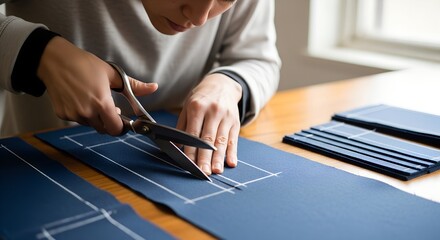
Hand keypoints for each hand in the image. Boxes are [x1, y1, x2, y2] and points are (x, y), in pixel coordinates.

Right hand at [37, 36, 157, 134]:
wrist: (54, 60)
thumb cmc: (84, 64)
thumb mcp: (113, 74)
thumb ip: (134, 86)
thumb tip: (154, 88)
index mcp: (102, 103)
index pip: (116, 129)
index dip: (121, 126)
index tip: (122, 119)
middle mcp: (87, 112)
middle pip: (104, 129)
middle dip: (109, 121)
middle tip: (108, 107)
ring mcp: (73, 114)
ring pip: (91, 124)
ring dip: (95, 117)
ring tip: (93, 98)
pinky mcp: (63, 114)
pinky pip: (77, 119)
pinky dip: (81, 113)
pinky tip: (80, 98)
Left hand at [176, 73, 241, 174]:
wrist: (222, 84)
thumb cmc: (201, 98)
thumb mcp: (188, 106)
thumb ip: (182, 126)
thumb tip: (176, 146)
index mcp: (197, 107)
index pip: (193, 134)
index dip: (191, 150)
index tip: (189, 164)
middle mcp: (213, 111)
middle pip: (208, 139)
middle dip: (206, 158)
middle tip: (204, 172)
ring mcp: (226, 117)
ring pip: (222, 141)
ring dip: (219, 158)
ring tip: (216, 171)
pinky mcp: (236, 122)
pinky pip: (234, 139)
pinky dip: (233, 152)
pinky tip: (232, 162)